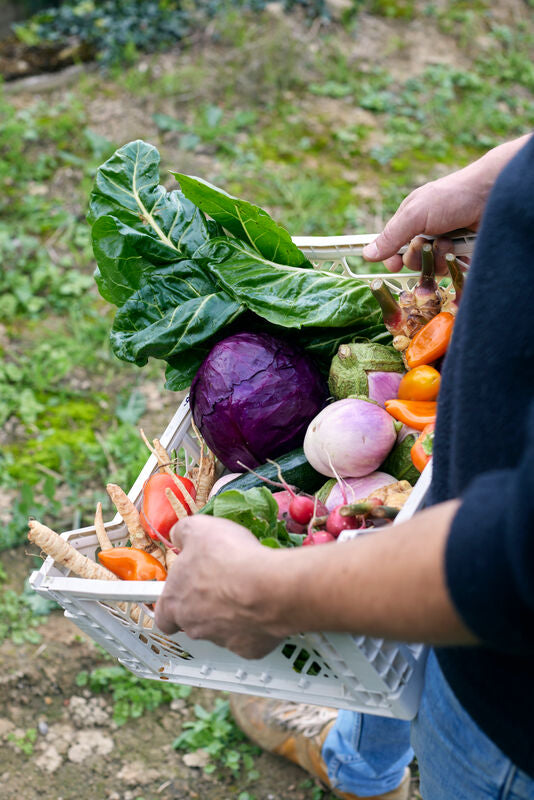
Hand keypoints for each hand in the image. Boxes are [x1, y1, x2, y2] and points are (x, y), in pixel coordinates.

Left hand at [154, 515, 283, 658]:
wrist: (270, 586)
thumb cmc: (231, 559)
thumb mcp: (198, 528)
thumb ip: (182, 533)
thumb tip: (180, 535)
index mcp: (175, 602)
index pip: (162, 615)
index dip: (171, 604)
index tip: (180, 593)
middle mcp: (194, 626)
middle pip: (192, 621)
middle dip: (205, 604)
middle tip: (221, 581)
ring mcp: (221, 639)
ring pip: (220, 629)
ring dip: (228, 613)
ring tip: (245, 588)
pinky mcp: (248, 648)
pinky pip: (248, 637)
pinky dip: (253, 624)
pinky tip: (261, 604)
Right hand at [362, 170, 483, 272]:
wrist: (492, 195)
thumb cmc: (451, 197)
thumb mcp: (415, 214)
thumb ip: (391, 236)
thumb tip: (366, 254)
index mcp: (411, 221)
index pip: (393, 248)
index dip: (392, 259)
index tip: (394, 266)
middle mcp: (426, 233)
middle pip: (412, 262)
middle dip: (420, 256)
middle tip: (430, 242)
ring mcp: (445, 244)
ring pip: (431, 268)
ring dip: (439, 258)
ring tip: (450, 241)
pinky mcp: (462, 253)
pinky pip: (451, 270)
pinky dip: (454, 262)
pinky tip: (461, 248)